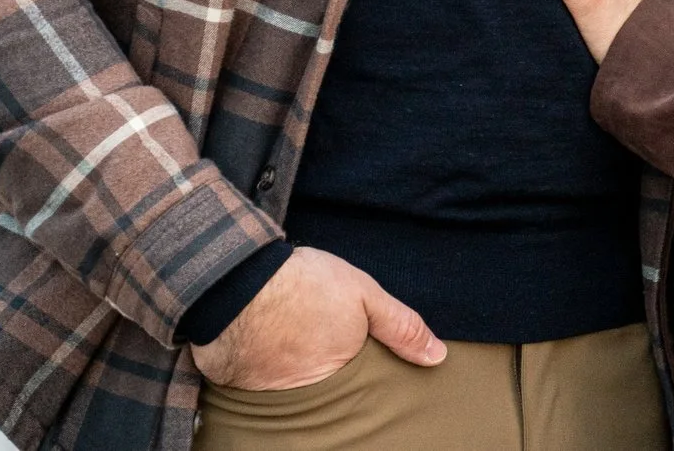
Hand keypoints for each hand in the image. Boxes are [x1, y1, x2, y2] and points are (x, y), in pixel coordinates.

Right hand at [190, 246, 443, 391]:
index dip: (358, 363)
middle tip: (315, 338)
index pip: (360, 383)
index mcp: (342, 372)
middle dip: (326, 370)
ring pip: (293, 386)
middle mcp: (308, 390)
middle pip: (327, 388)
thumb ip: (401, 326)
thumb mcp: (364, 294)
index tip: (351, 346)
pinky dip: (262, 369)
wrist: (234, 281)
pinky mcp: (239, 386)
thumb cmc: (303, 284)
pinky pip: (258, 384)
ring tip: (292, 340)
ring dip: (294, 369)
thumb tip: (438, 356)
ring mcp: (272, 391)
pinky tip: (264, 344)